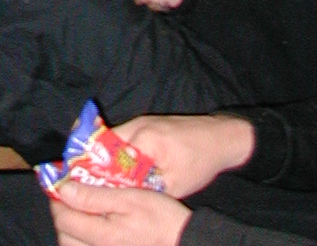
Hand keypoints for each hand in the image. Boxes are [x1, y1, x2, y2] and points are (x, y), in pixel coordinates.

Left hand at [50, 183, 191, 245]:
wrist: (183, 240)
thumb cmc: (160, 217)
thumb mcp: (129, 198)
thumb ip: (94, 196)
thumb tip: (63, 189)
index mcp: (102, 235)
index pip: (63, 219)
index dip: (57, 198)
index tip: (63, 181)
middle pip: (64, 236)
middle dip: (62, 213)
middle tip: (71, 193)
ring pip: (74, 245)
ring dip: (71, 226)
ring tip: (82, 207)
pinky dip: (83, 238)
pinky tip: (94, 223)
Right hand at [113, 115, 255, 199]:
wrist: (219, 138)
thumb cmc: (199, 162)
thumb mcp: (174, 184)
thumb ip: (146, 188)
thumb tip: (123, 195)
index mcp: (144, 139)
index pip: (110, 155)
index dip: (102, 172)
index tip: (97, 186)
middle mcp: (137, 124)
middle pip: (106, 143)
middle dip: (101, 163)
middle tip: (101, 182)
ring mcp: (141, 120)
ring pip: (114, 139)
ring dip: (111, 157)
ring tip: (112, 177)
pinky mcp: (146, 122)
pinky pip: (125, 137)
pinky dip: (122, 151)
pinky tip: (128, 167)